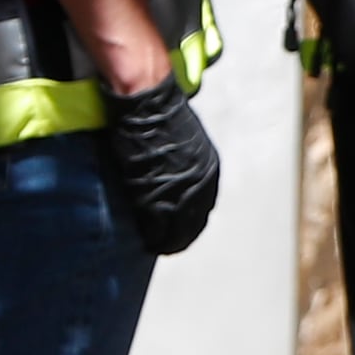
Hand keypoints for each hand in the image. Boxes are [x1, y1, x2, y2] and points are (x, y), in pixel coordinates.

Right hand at [96, 78, 219, 257]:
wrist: (147, 108)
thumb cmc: (159, 120)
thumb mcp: (185, 146)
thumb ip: (185, 168)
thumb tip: (175, 183)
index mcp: (209, 172)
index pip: (203, 208)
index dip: (189, 222)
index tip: (179, 230)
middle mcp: (201, 185)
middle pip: (192, 223)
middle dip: (179, 236)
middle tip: (165, 245)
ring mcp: (179, 192)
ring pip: (175, 230)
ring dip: (164, 240)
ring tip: (154, 246)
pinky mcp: (156, 195)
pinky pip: (155, 226)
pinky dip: (150, 235)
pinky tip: (144, 240)